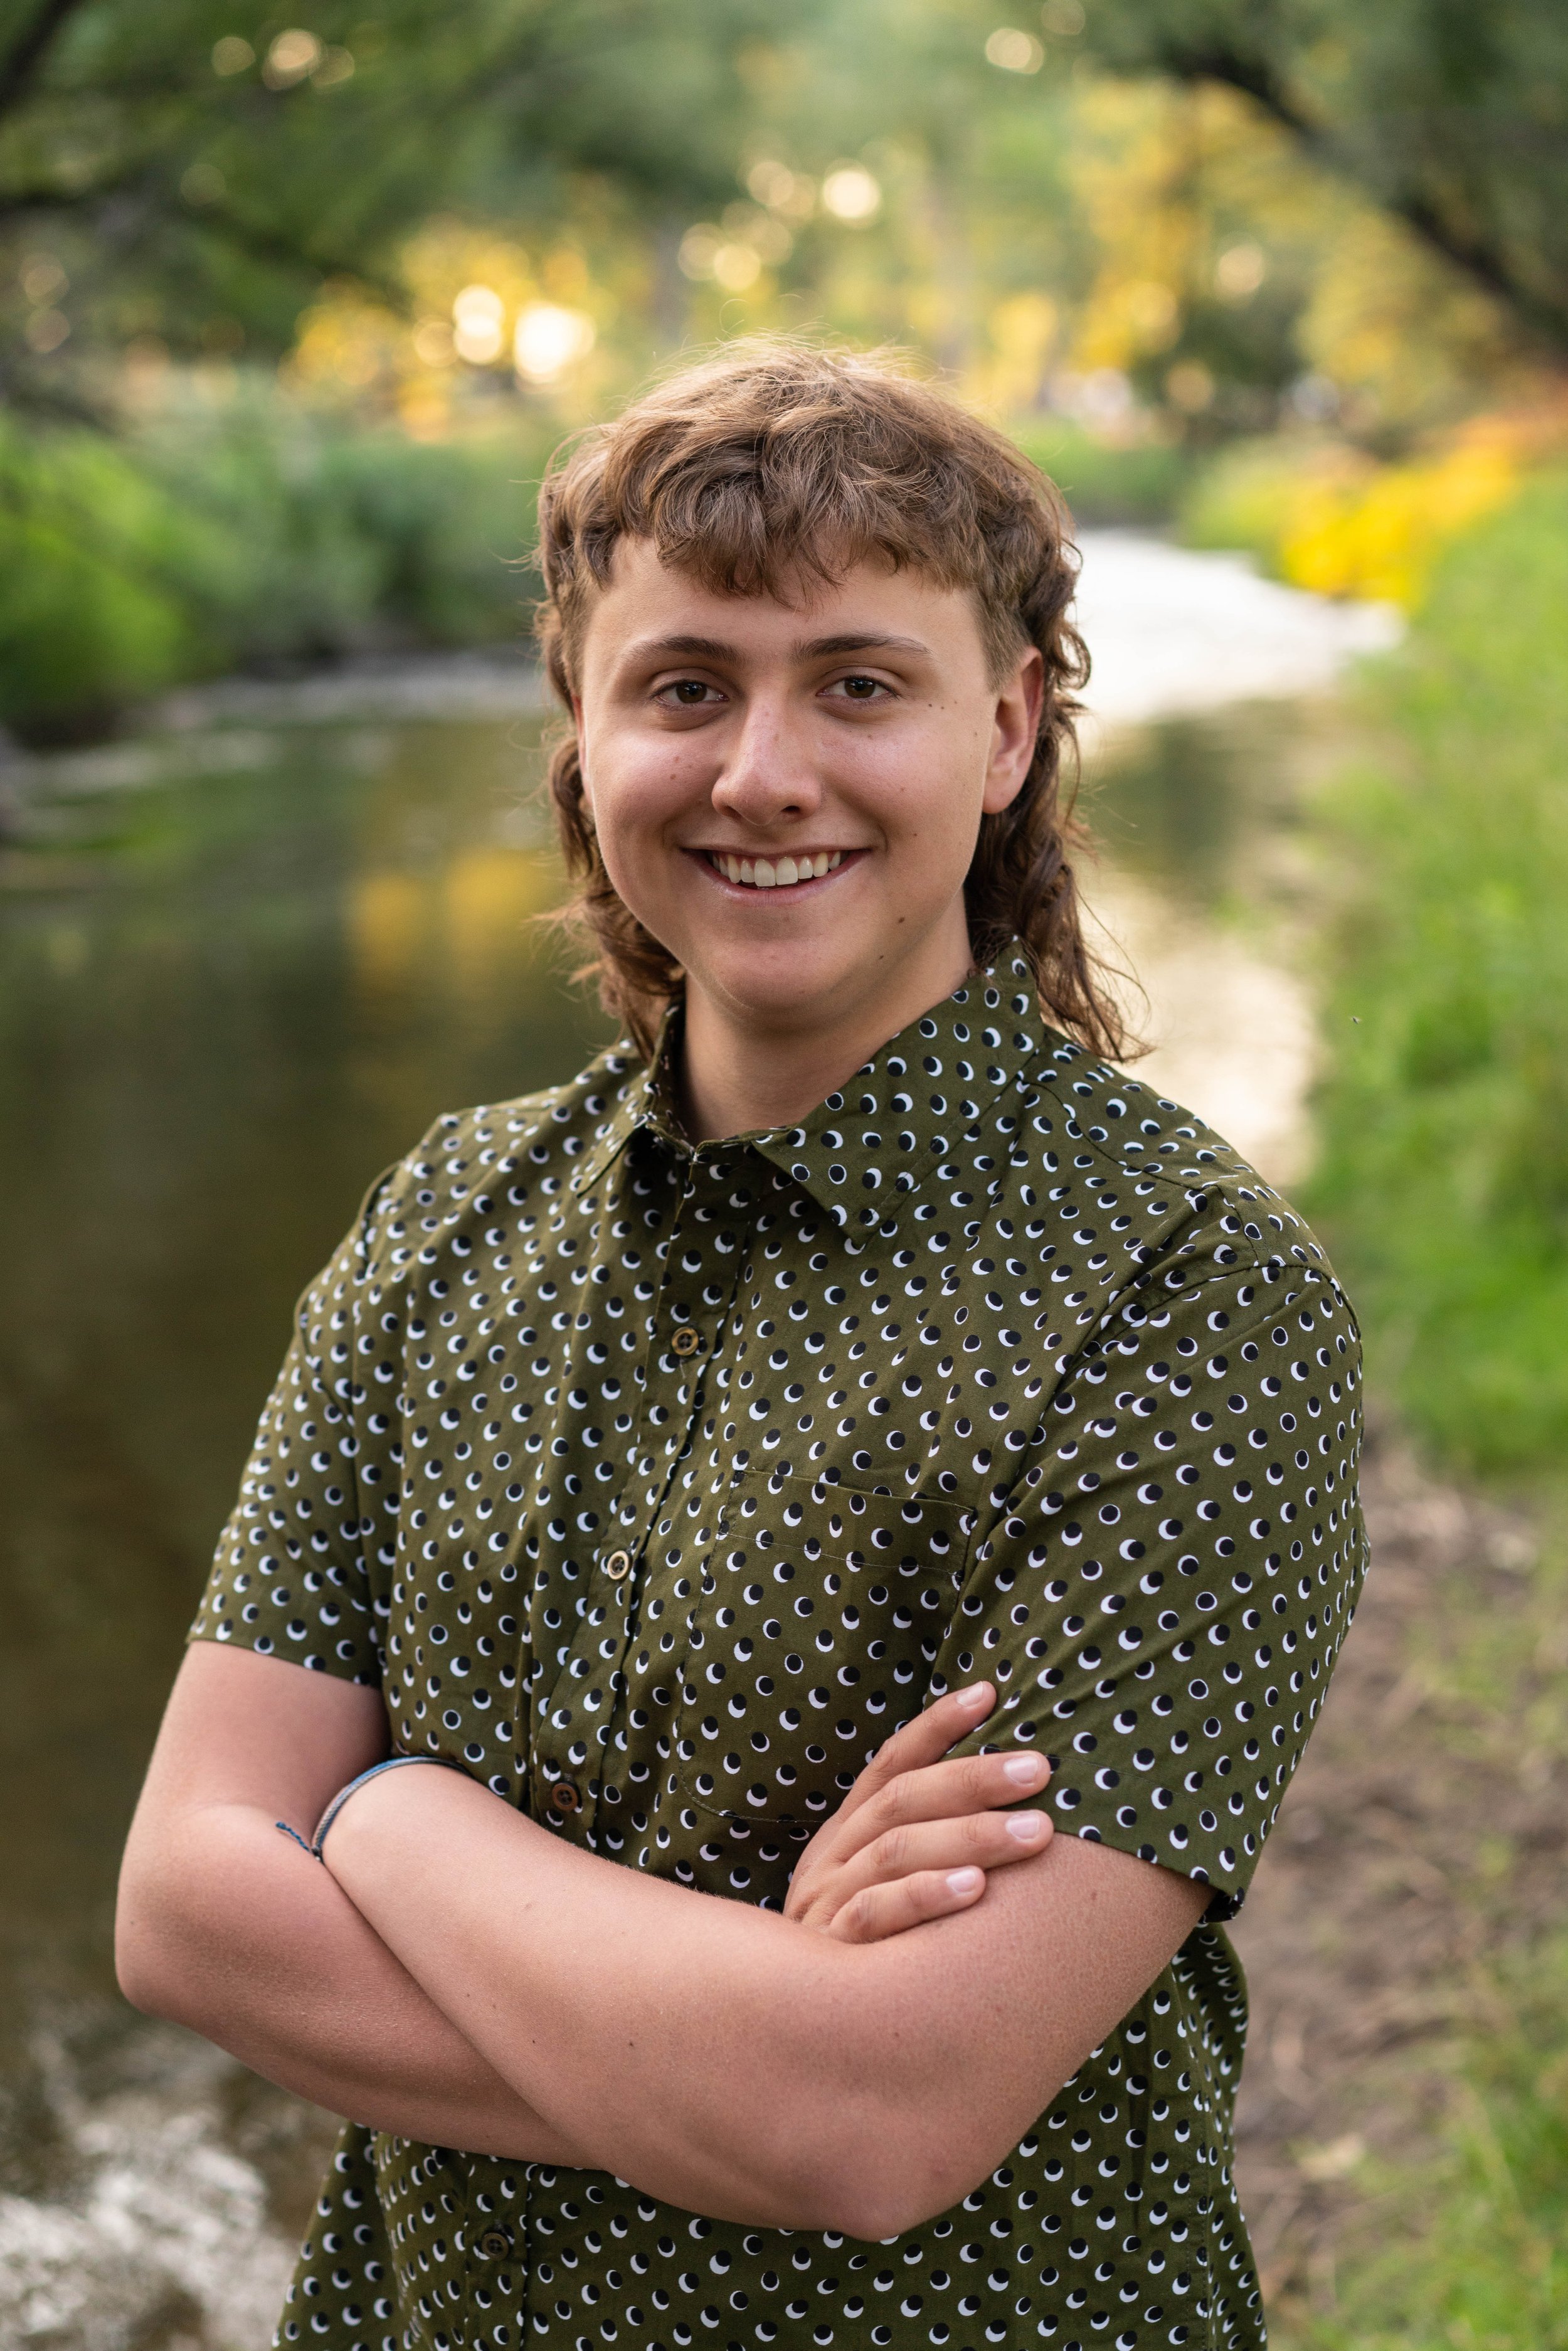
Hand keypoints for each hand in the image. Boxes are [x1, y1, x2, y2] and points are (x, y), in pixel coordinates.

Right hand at [783, 1681, 1052, 1943]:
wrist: (788, 2035)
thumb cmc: (865, 1957)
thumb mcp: (883, 1893)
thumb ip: (927, 1849)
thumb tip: (1013, 1806)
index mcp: (846, 1833)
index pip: (892, 1764)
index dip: (937, 1727)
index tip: (989, 1693)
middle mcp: (834, 1857)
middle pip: (905, 1800)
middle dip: (976, 1779)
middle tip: (1040, 1770)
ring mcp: (828, 1902)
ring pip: (898, 1850)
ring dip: (971, 1835)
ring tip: (1036, 1830)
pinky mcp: (832, 1952)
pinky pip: (879, 1915)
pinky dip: (926, 1895)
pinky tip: (976, 1889)